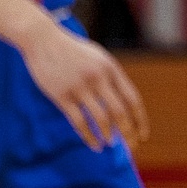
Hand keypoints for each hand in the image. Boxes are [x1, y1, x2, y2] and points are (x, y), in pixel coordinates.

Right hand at [19, 20, 148, 150]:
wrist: (43, 40)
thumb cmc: (73, 51)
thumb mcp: (98, 57)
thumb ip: (111, 77)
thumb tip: (124, 105)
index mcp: (110, 68)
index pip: (132, 99)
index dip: (139, 120)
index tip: (142, 135)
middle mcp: (98, 77)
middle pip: (119, 112)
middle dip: (128, 133)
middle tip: (131, 147)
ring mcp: (79, 87)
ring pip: (100, 119)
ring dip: (108, 136)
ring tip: (110, 145)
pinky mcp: (61, 95)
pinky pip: (79, 122)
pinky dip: (89, 136)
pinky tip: (94, 144)